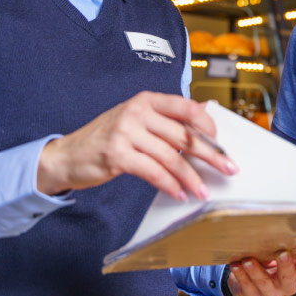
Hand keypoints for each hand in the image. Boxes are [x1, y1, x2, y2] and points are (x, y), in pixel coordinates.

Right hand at [37, 92, 237, 199]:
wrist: (67, 155)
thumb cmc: (106, 139)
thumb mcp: (135, 121)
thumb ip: (164, 121)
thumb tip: (203, 121)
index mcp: (146, 100)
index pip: (187, 107)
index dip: (207, 126)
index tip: (220, 142)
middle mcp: (137, 112)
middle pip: (184, 135)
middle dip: (210, 154)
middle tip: (228, 167)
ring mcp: (126, 132)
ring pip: (171, 157)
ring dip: (191, 178)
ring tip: (203, 191)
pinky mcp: (117, 155)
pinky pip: (154, 172)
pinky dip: (170, 185)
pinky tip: (179, 194)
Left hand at [227, 247, 295, 295]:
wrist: (250, 279)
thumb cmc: (271, 259)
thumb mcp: (283, 251)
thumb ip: (291, 242)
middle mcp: (287, 284)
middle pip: (289, 279)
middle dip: (286, 267)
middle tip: (282, 253)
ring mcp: (271, 293)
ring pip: (264, 284)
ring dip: (256, 271)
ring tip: (248, 260)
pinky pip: (247, 286)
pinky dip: (241, 275)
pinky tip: (236, 264)